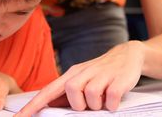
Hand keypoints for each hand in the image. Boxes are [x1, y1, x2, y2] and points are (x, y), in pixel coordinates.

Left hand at [16, 41, 144, 115]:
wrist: (128, 54)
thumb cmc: (100, 72)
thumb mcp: (81, 79)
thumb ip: (66, 93)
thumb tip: (48, 105)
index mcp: (71, 74)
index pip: (48, 91)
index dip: (33, 105)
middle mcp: (84, 72)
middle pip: (71, 90)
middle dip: (79, 104)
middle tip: (89, 104)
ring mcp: (101, 75)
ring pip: (90, 95)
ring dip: (96, 105)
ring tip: (103, 101)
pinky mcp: (118, 80)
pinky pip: (111, 98)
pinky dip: (112, 104)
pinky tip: (114, 100)